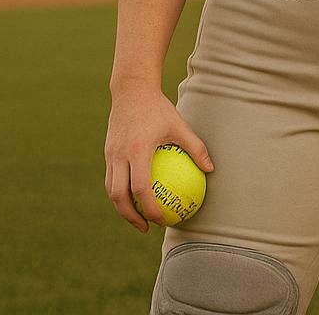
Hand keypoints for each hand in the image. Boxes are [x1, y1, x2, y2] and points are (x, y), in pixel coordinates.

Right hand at [103, 85, 212, 231]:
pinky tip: (135, 197)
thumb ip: (196, 147)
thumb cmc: (159, 109)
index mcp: (138, 150)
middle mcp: (119, 156)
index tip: (162, 221)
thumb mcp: (180, 125)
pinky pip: (111, 178)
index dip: (149, 209)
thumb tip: (210, 169)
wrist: (130, 91)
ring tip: (138, 218)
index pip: (141, 189)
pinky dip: (120, 192)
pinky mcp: (107, 153)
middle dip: (130, 217)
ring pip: (111, 190)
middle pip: (119, 196)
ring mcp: (110, 155)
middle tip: (146, 228)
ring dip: (122, 207)